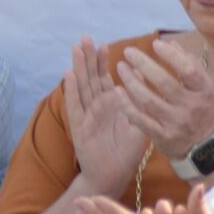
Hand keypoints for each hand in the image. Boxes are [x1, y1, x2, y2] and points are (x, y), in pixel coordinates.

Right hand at [63, 39, 147, 196]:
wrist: (113, 175)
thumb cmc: (125, 152)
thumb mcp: (137, 123)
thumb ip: (137, 102)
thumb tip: (143, 78)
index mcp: (109, 105)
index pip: (104, 79)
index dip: (103, 62)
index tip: (104, 45)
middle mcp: (94, 107)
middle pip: (90, 78)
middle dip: (88, 58)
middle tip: (86, 38)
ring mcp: (85, 116)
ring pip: (81, 87)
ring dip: (78, 68)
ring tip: (76, 49)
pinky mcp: (80, 127)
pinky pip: (75, 106)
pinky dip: (72, 90)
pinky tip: (70, 75)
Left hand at [113, 37, 213, 166]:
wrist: (202, 146)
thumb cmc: (199, 108)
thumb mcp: (201, 88)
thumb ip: (187, 64)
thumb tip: (169, 42)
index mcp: (204, 91)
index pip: (190, 71)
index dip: (173, 56)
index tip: (155, 43)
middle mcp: (192, 107)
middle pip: (165, 84)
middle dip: (144, 65)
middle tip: (128, 51)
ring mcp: (176, 123)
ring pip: (149, 101)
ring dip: (131, 82)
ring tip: (120, 67)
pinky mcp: (163, 136)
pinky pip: (141, 119)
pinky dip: (127, 104)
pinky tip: (117, 90)